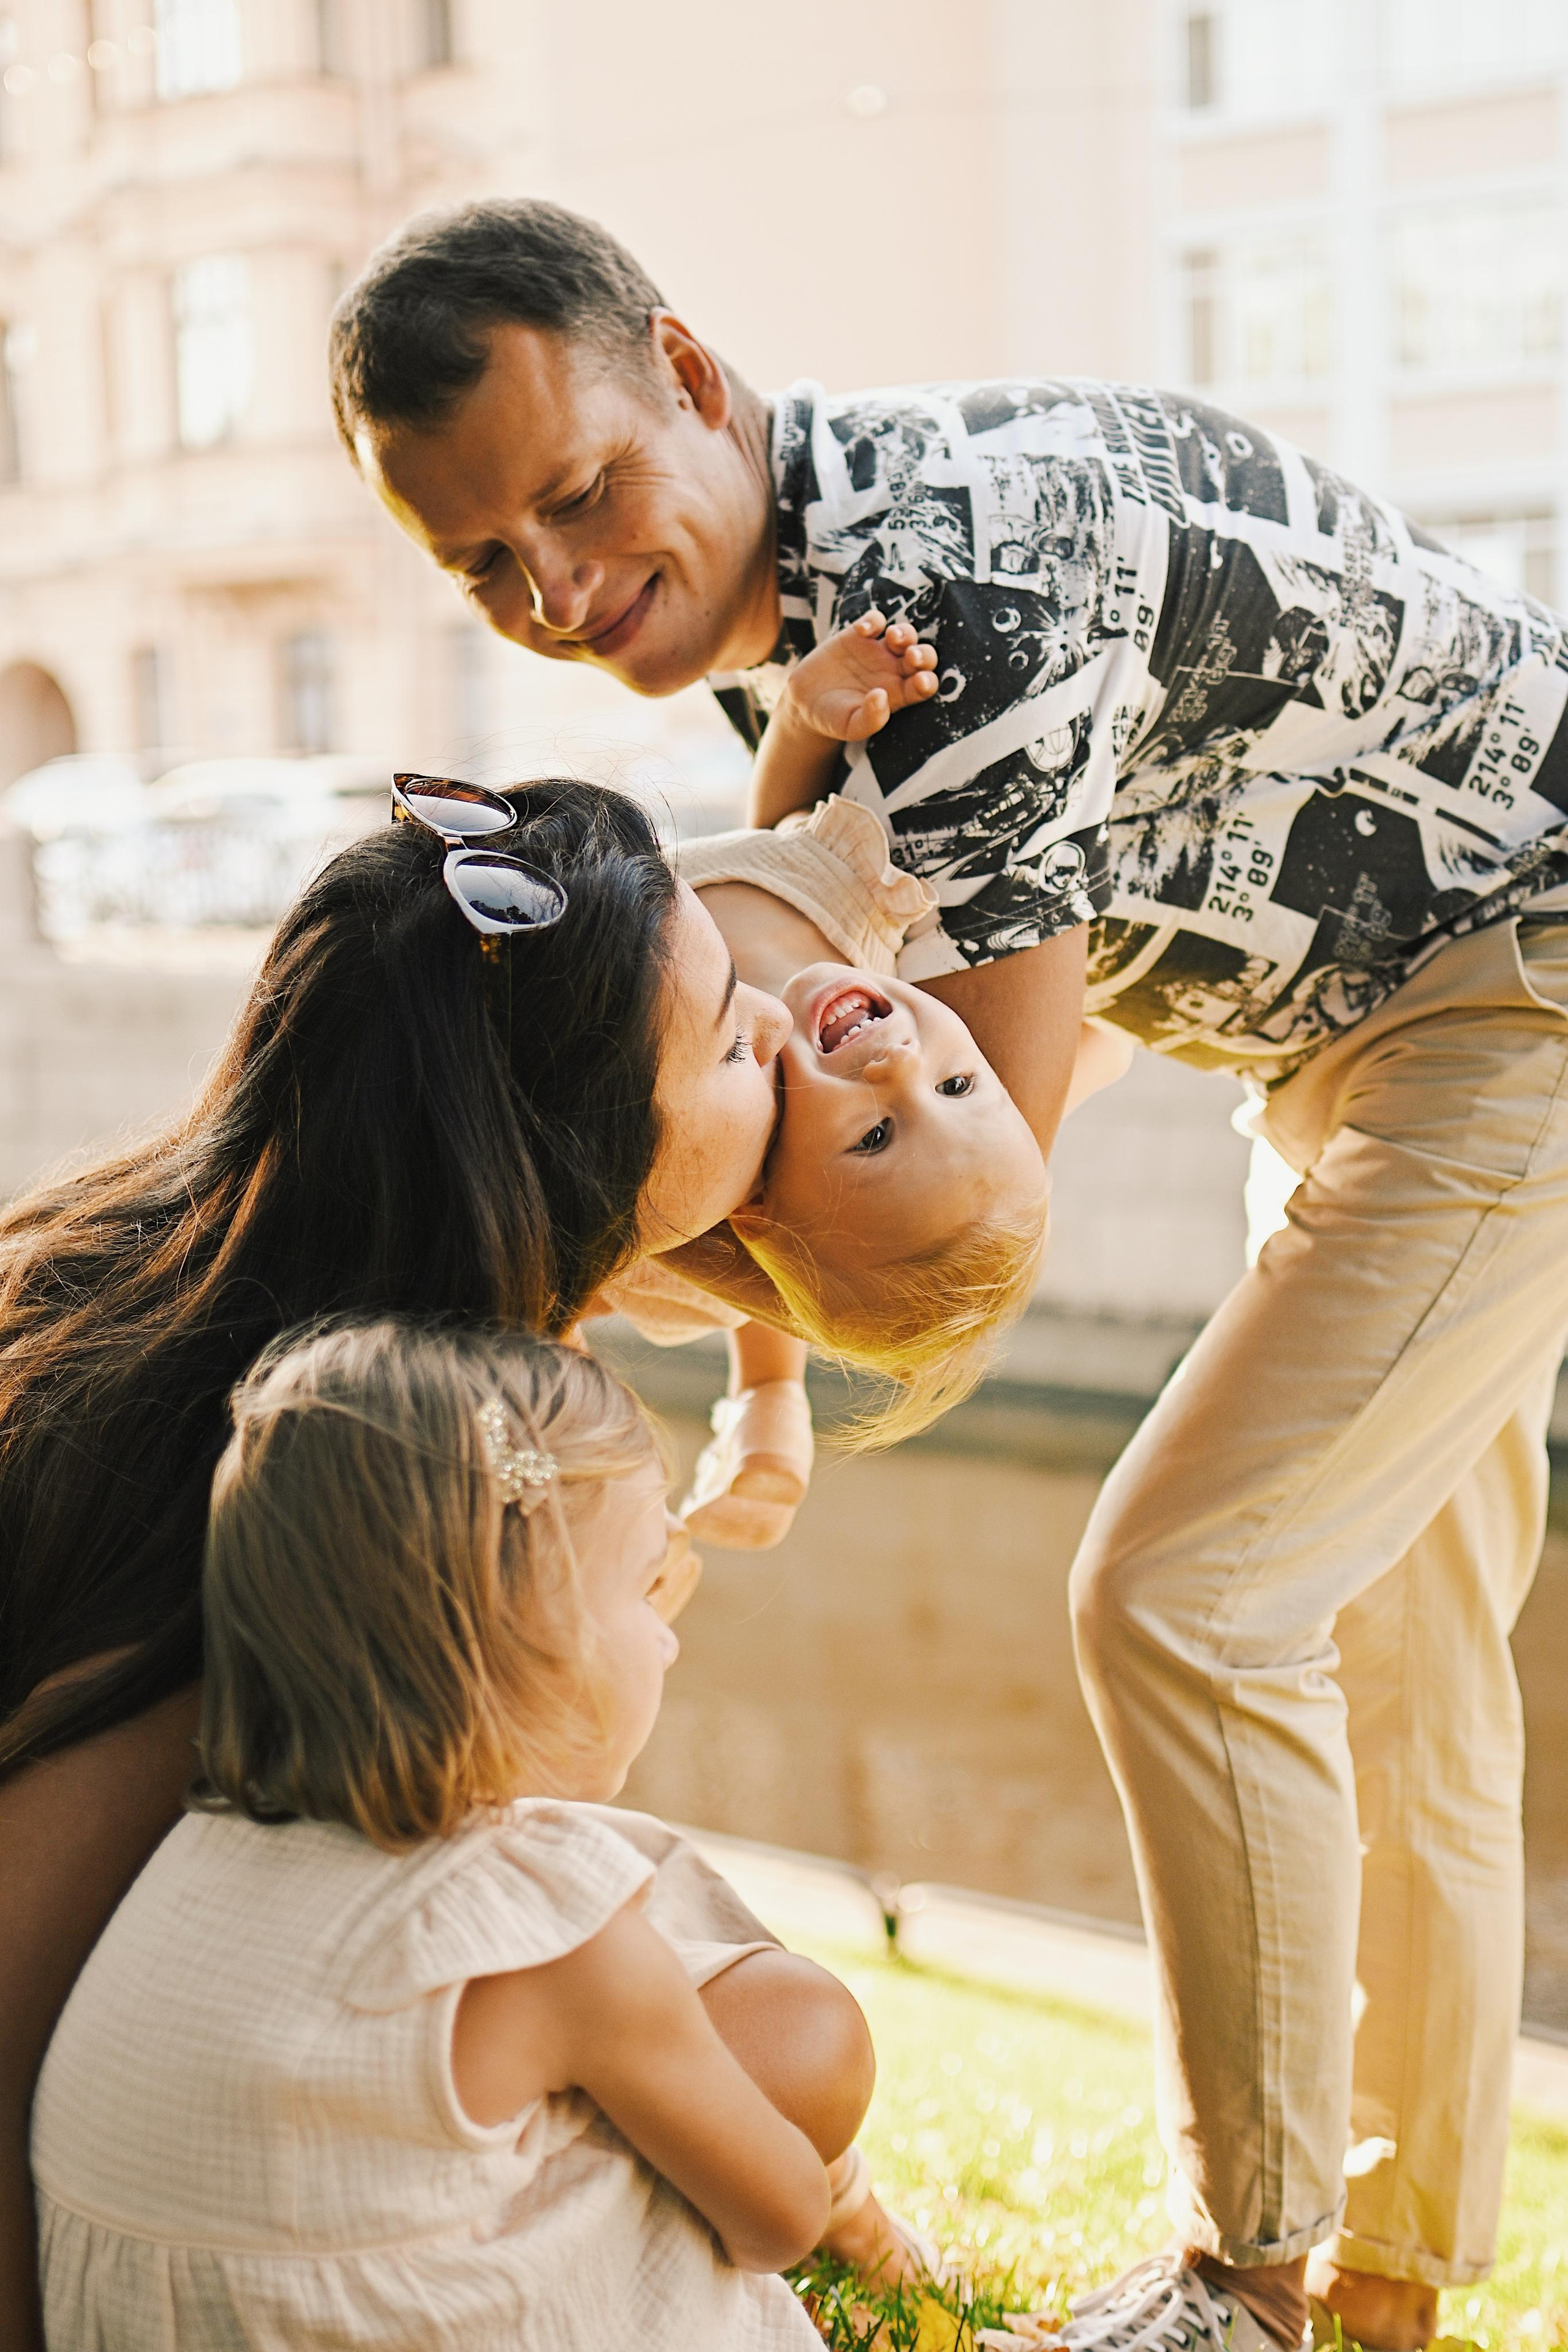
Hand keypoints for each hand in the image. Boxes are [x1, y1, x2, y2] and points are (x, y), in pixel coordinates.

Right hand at [784, 610, 938, 743]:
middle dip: (923, 654)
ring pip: (905, 634)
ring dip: (905, 633)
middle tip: (911, 656)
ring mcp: (878, 651)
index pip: (925, 685)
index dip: (928, 681)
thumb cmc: (833, 719)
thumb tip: (882, 697)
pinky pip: (875, 620)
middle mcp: (894, 670)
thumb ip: (871, 719)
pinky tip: (863, 630)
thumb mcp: (850, 727)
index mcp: (900, 694)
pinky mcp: (858, 635)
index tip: (920, 681)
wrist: (806, 702)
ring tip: (892, 638)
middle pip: (923, 656)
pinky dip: (874, 620)